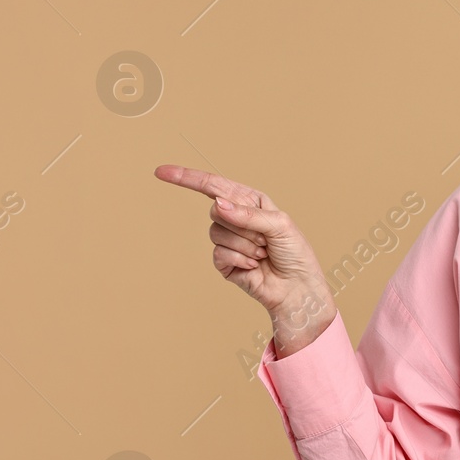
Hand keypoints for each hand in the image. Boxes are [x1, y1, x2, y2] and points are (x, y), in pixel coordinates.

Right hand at [153, 164, 336, 347]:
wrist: (296, 288)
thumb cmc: (294, 252)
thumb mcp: (279, 224)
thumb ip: (248, 214)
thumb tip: (218, 204)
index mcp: (249, 201)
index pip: (213, 185)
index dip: (186, 178)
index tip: (162, 172)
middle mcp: (235, 218)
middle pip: (216, 210)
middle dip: (243, 226)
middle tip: (265, 239)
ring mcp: (227, 240)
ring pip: (216, 233)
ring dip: (244, 246)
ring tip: (261, 254)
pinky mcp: (223, 262)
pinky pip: (219, 254)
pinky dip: (239, 260)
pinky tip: (253, 266)